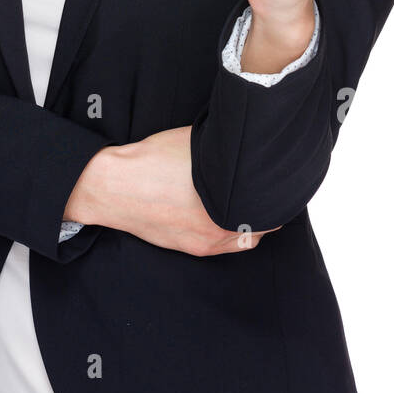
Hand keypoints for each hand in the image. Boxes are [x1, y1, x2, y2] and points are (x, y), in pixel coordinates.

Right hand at [65, 126, 281, 256]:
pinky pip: (220, 246)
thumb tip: (240, 146)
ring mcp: (201, 242)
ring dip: (251, 226)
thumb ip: (222, 152)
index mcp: (222, 203)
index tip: (281, 186)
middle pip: (259, 227)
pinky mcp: (187, 247)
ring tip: (255, 208)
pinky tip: (230, 221)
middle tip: (273, 196)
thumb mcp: (193, 144)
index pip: (265, 207)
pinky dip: (231, 235)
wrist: (112, 186)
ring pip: (242, 241)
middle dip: (267, 212)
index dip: (275, 196)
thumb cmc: (150, 161)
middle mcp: (216, 229)